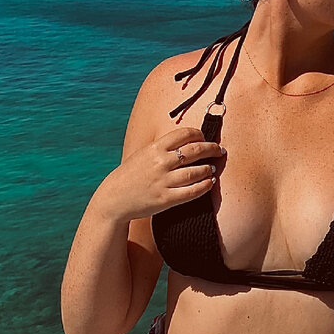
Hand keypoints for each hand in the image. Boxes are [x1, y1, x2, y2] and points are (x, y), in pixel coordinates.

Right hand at [95, 127, 225, 223]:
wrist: (114, 198)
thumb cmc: (131, 174)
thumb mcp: (144, 153)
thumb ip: (163, 147)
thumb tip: (187, 141)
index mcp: (156, 148)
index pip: (185, 134)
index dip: (199, 135)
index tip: (205, 138)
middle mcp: (161, 162)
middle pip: (195, 151)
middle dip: (211, 149)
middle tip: (220, 150)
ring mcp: (164, 181)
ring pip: (195, 172)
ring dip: (208, 169)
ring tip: (213, 168)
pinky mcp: (165, 199)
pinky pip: (191, 192)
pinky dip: (204, 186)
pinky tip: (209, 183)